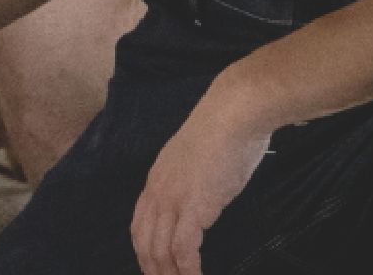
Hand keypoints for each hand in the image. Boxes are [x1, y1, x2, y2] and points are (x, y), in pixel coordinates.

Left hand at [130, 86, 274, 274]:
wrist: (233, 113)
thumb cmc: (225, 129)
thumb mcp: (197, 157)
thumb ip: (192, 178)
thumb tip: (202, 192)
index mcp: (157, 178)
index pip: (140, 223)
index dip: (143, 249)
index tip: (153, 266)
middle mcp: (158, 191)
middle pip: (144, 241)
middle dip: (152, 268)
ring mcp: (174, 199)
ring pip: (159, 249)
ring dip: (169, 274)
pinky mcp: (195, 206)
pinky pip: (183, 248)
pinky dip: (188, 269)